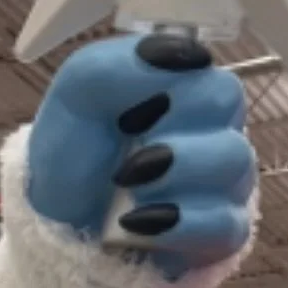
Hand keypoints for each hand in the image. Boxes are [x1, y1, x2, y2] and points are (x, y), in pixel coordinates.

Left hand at [26, 33, 252, 279]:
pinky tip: (136, 224)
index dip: (166, 87)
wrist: (54, 233)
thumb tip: (184, 53)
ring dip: (171, 171)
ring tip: (127, 186)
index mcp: (181, 93)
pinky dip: (175, 223)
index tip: (124, 114)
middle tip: (128, 147)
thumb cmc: (70, 161)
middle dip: (168, 122)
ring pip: (233, 159)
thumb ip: (115, 63)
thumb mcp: (73, 99)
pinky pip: (226, 222)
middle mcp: (210, 131)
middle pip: (228, 101)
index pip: (207, 68)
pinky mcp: (221, 234)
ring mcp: (221, 183)